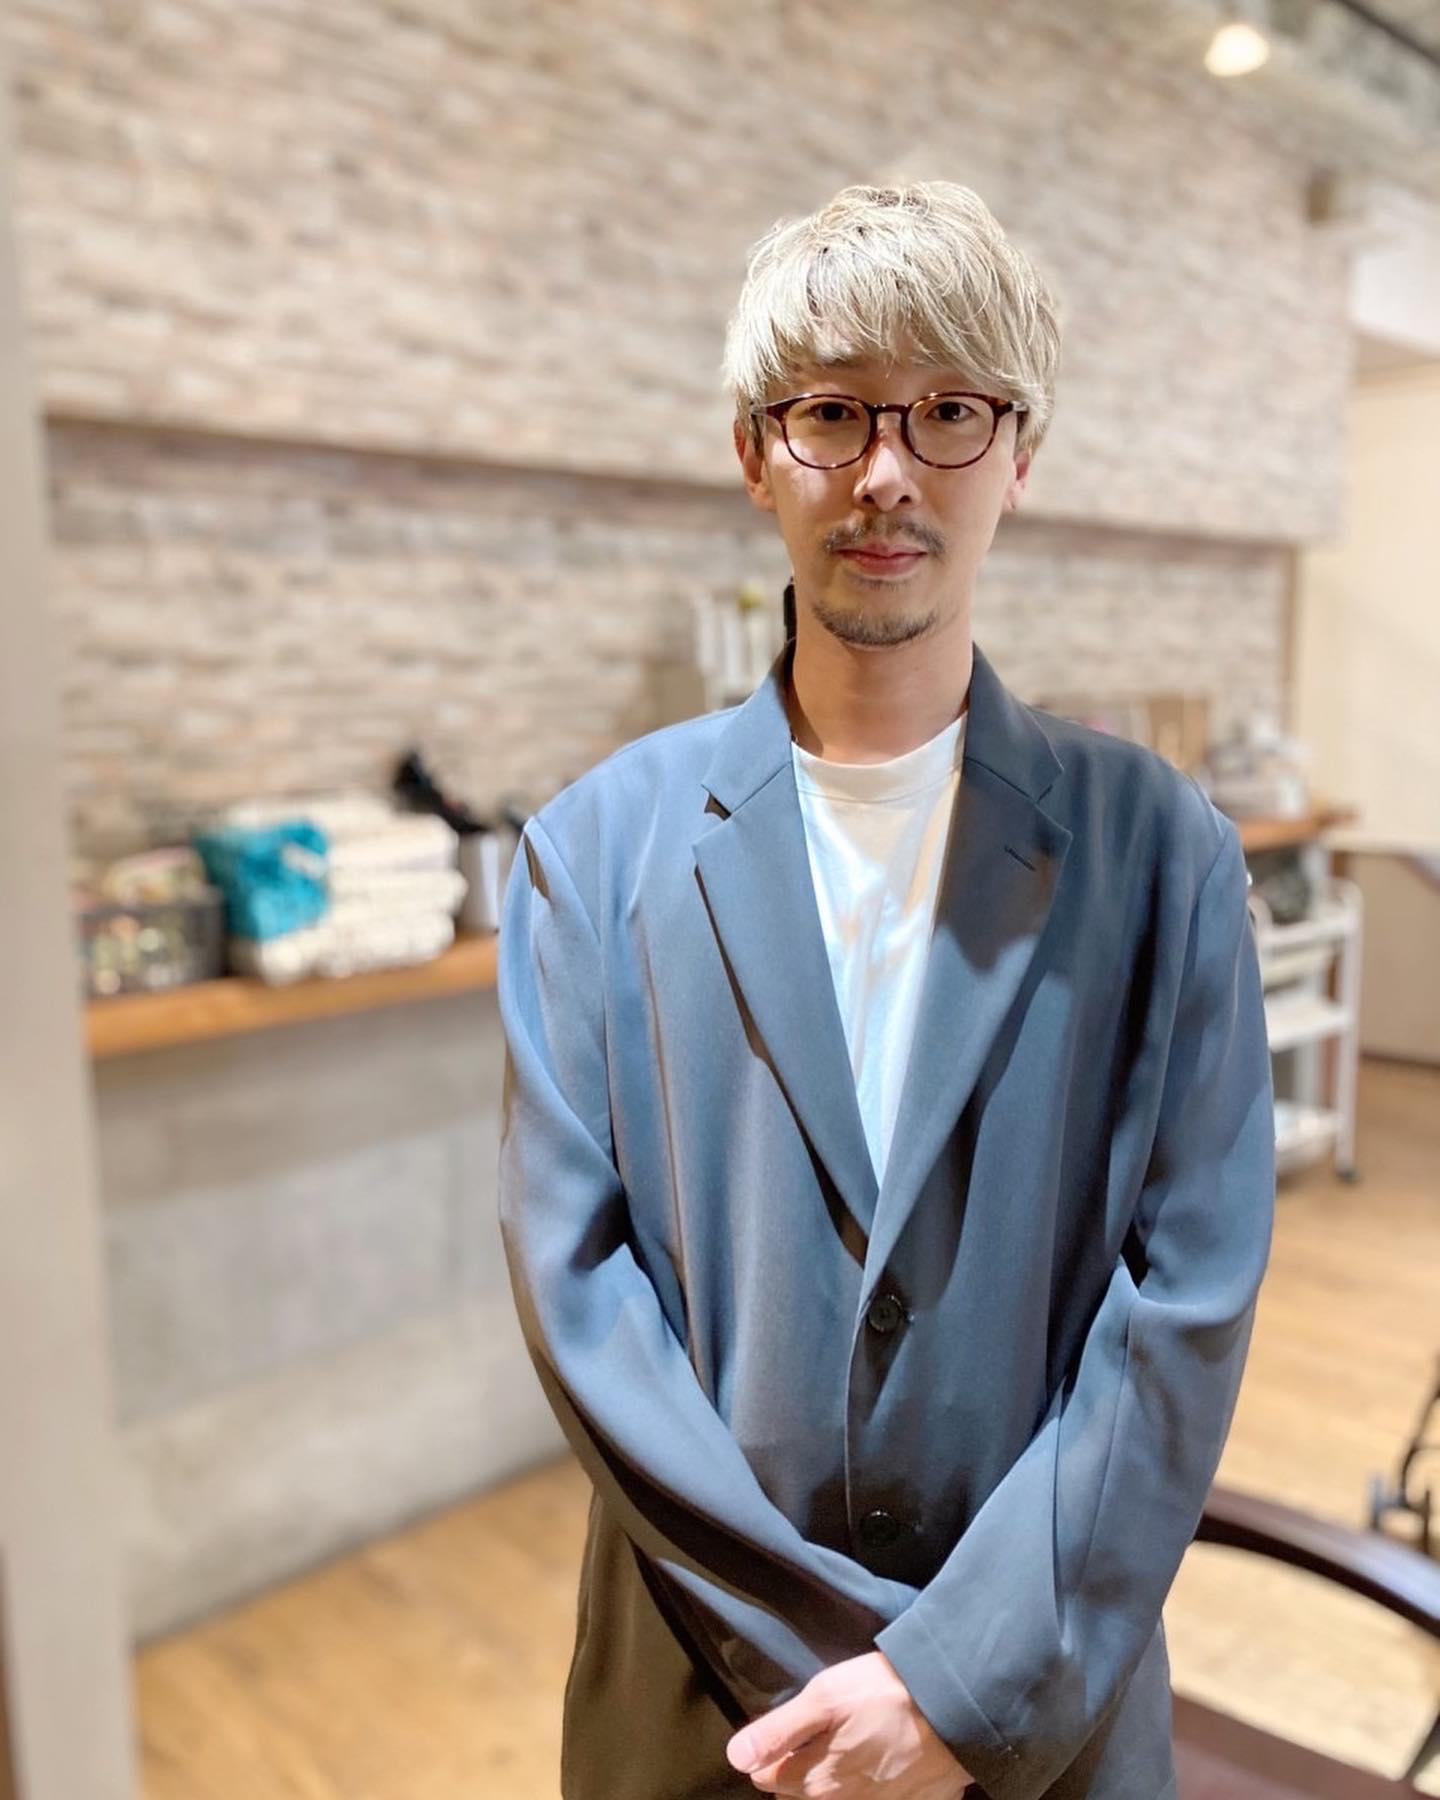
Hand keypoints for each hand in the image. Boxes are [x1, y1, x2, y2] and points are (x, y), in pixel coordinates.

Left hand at [724, 1650, 971, 1798]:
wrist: (955, 1708)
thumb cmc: (886, 1694)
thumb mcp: (826, 1697)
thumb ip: (778, 1731)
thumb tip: (735, 1758)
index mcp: (815, 1781)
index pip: (766, 1777)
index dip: (770, 1750)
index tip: (786, 1728)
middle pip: (797, 1795)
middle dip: (795, 1771)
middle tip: (813, 1736)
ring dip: (828, 1782)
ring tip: (842, 1748)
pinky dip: (865, 1788)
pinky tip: (875, 1764)